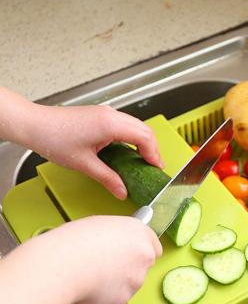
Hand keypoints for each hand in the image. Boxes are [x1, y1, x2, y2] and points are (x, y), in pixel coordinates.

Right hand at [0, 216, 161, 303]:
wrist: (63, 265)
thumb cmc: (75, 241)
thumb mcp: (101, 225)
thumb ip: (118, 237)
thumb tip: (114, 245)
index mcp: (140, 234)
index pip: (154, 247)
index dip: (139, 251)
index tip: (129, 254)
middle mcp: (144, 257)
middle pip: (142, 267)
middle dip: (127, 269)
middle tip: (104, 267)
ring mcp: (136, 281)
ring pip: (128, 286)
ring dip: (114, 285)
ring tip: (89, 277)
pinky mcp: (123, 301)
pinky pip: (113, 302)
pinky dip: (101, 300)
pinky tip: (86, 290)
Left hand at [27, 104, 163, 199]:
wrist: (34, 124)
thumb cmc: (53, 138)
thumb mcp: (84, 164)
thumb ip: (108, 178)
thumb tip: (122, 191)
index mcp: (110, 124)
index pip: (144, 137)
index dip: (154, 154)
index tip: (156, 168)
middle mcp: (111, 115)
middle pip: (144, 129)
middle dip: (153, 148)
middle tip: (154, 166)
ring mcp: (106, 113)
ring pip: (136, 125)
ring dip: (144, 142)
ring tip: (144, 160)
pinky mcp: (101, 115)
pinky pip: (125, 124)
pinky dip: (133, 137)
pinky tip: (128, 151)